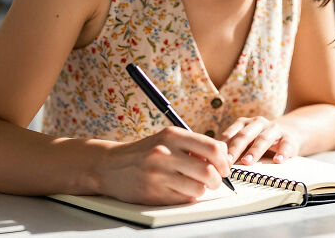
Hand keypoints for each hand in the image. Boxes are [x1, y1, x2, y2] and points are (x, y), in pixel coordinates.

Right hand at [95, 126, 230, 204]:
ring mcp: (158, 174)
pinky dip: (188, 197)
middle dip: (218, 180)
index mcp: (172, 135)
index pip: (214, 148)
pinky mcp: (153, 193)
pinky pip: (183, 199)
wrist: (109, 165)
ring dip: (202, 190)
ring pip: (198, 189)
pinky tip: (180, 190)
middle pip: (209, 171)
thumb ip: (193, 145)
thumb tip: (223, 157)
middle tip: (215, 181)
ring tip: (195, 185)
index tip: (224, 166)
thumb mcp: (167, 139)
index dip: (224, 161)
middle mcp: (165, 153)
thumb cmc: (144, 152)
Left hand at [220, 116, 299, 165]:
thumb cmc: (259, 142)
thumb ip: (232, 150)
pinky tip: (277, 161)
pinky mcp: (288, 138)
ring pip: (263, 139)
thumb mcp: (245, 143)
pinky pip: (285, 145)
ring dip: (254, 151)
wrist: (287, 134)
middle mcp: (258, 123)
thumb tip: (214, 164)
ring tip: (247, 162)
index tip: (215, 158)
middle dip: (235, 148)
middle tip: (227, 161)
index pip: (231, 134)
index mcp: (244, 124)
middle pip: (245, 135)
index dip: (223, 146)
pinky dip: (282, 153)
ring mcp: (273, 129)